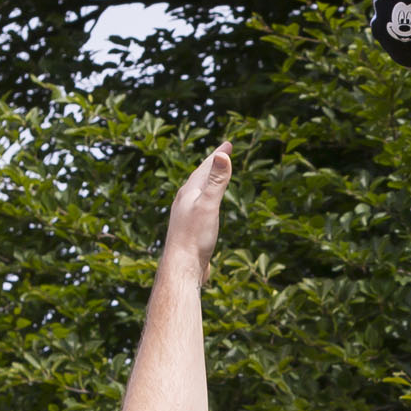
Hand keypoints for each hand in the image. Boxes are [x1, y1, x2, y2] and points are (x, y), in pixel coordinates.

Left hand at [165, 142, 232, 283]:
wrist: (182, 267)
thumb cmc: (195, 237)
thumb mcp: (208, 205)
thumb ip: (216, 181)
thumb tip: (222, 154)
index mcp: (189, 193)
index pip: (205, 167)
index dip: (217, 155)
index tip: (228, 144)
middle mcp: (184, 201)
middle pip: (199, 177)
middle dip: (211, 165)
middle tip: (222, 154)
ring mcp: (185, 216)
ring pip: (197, 192)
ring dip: (207, 182)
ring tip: (213, 178)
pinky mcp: (189, 230)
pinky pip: (199, 207)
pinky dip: (206, 200)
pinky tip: (206, 209)